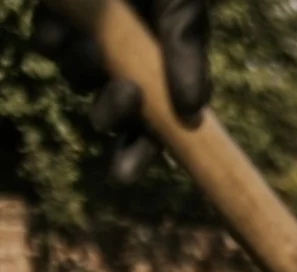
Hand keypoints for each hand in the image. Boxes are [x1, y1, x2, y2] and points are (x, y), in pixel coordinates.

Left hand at [31, 0, 212, 181]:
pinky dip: (55, 38)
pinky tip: (66, 20)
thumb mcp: (181, 10)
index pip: (156, 123)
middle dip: (112, 112)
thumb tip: (193, 113)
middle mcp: (129, 58)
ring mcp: (92, 38)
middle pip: (113, 111)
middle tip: (121, 94)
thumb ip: (185, 56)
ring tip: (89, 41)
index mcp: (167, 65)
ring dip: (83, 71)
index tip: (123, 175)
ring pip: (78, 79)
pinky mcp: (60, 17)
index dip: (140, 153)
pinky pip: (48, 45)